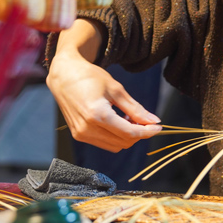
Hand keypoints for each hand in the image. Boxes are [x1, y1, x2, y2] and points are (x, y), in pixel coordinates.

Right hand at [46, 48, 161, 151]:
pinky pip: (104, 143)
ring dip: (127, 137)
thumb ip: (135, 108)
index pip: (129, 133)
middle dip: (138, 134)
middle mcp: (87, 128)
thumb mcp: (116, 89)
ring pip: (114, 146)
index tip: (158, 127)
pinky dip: (115, 136)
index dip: (147, 132)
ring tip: (128, 118)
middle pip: (123, 142)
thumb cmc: (90, 77)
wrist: (64, 76)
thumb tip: (154, 121)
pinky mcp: (78, 135)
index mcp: (97, 115)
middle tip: (143, 119)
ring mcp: (81, 134)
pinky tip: (117, 121)